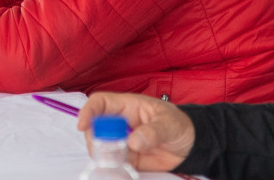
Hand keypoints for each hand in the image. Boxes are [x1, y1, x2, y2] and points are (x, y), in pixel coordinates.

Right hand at [76, 92, 195, 171]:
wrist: (191, 146)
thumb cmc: (180, 125)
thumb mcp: (169, 124)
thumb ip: (153, 132)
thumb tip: (132, 141)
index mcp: (128, 106)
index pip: (100, 102)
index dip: (88, 111)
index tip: (83, 126)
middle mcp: (120, 122)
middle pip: (95, 127)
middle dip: (95, 139)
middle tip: (105, 151)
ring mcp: (122, 141)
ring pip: (101, 147)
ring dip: (103, 156)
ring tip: (120, 161)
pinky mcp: (127, 158)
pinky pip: (113, 163)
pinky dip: (113, 168)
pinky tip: (122, 170)